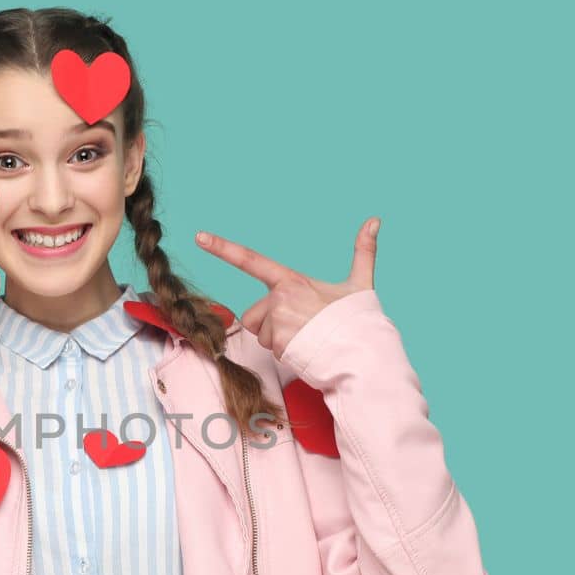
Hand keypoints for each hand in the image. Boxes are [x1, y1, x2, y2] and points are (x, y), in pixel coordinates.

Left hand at [195, 216, 379, 360]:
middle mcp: (279, 297)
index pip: (251, 260)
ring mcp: (276, 320)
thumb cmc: (359, 319)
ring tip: (304, 339)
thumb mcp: (360, 283)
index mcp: (291, 280)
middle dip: (270, 325)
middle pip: (254, 314)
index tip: (199, 237)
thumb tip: (375, 220)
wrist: (363, 351)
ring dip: (276, 340)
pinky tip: (304, 350)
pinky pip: (269, 350)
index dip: (223, 248)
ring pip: (260, 334)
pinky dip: (284, 353)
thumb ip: (363, 251)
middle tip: (301, 327)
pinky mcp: (277, 342)